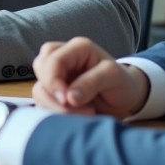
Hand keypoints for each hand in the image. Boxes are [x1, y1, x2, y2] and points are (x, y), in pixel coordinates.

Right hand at [30, 36, 147, 117]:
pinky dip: (55, 112)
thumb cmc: (121, 82)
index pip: (53, 58)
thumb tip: (70, 98)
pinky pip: (43, 101)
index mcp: (78, 48)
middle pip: (40, 68)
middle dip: (52, 93)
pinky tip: (75, 116)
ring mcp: (58, 75)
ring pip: (39, 87)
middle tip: (72, 107)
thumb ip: (92, 83)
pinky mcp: (55, 92)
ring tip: (83, 113)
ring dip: (54, 105)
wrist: (125, 98)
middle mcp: (64, 57)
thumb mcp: (113, 77)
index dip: (53, 80)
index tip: (66, 101)